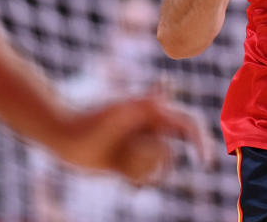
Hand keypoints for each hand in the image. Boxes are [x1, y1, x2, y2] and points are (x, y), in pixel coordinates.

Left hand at [48, 93, 211, 183]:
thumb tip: (168, 83)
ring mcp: (140, 146)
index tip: (205, 164)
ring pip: (158, 168)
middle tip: (132, 163)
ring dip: (143, 171)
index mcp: (155, 113)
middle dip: (159, 162)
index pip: (189, 125)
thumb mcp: (120, 109)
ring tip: (119, 164)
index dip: (202, 142)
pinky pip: (142, 179)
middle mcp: (151, 129)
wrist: (61, 130)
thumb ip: (145, 99)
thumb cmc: (90, 117)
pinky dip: (137, 183)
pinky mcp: (127, 164)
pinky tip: (123, 183)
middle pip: (172, 153)